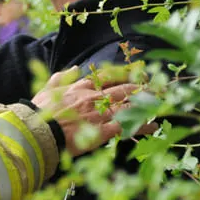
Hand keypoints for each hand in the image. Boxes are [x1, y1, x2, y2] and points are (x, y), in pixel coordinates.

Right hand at [32, 67, 155, 156]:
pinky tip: (154, 126)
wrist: (39, 131)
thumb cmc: (40, 112)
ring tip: (160, 105)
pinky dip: (142, 126)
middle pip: (123, 90)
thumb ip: (62, 77)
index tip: (135, 73)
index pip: (106, 77)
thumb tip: (75, 68)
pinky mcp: (102, 131)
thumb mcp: (47, 89)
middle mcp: (93, 98)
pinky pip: (127, 127)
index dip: (122, 74)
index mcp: (81, 88)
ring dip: (146, 105)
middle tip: (155, 88)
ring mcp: (99, 114)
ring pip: (128, 107)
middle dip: (141, 88)